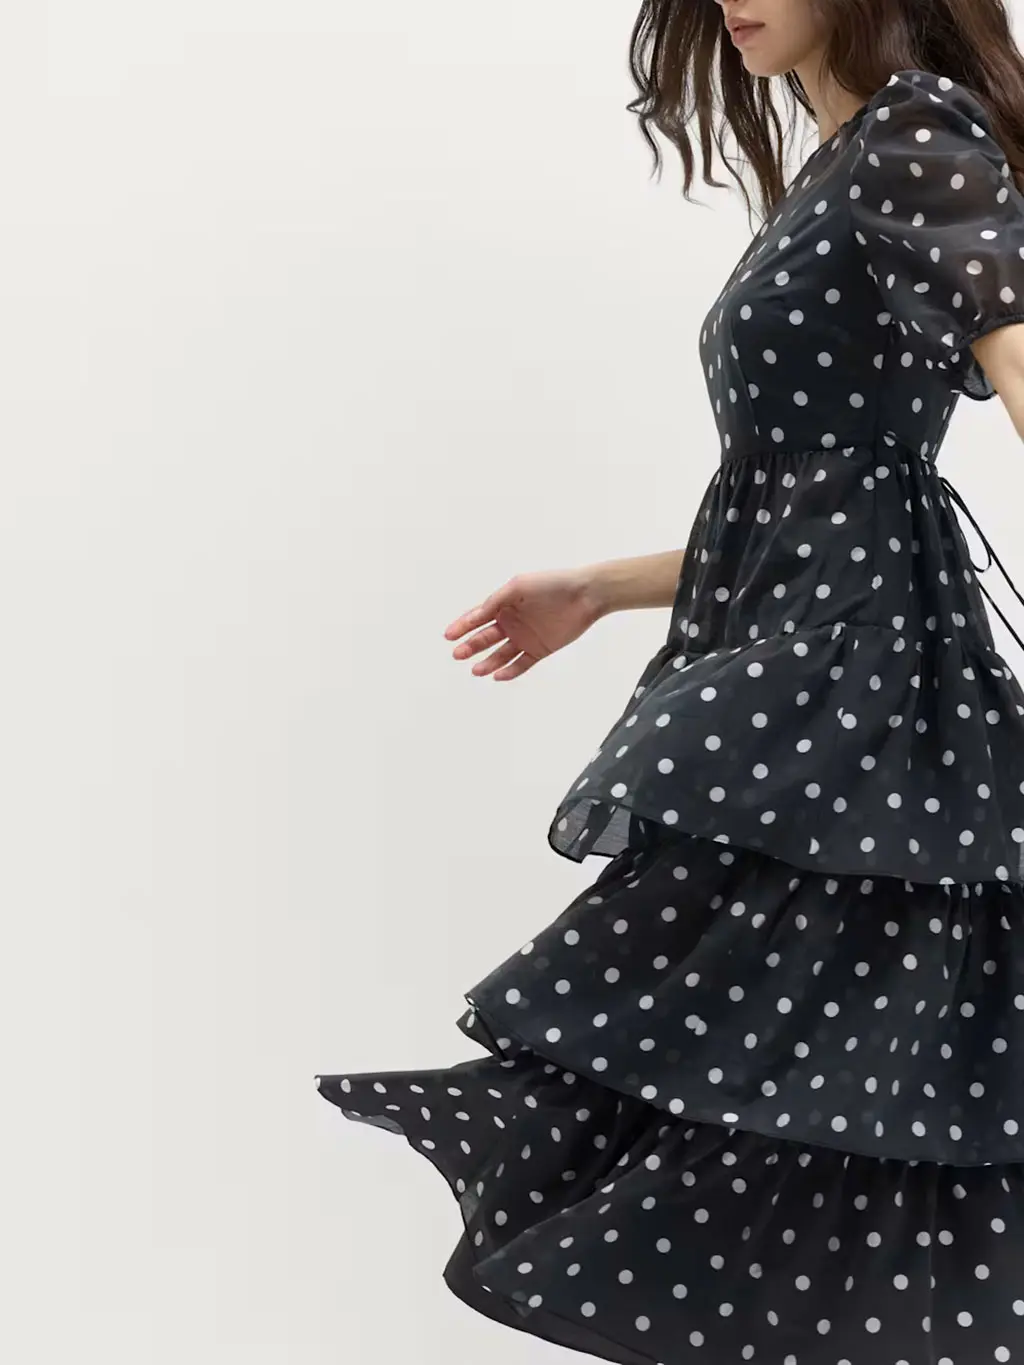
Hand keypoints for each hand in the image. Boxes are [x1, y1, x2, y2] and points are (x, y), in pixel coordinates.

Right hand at [443, 567, 604, 681]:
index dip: (462, 626)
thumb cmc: (552, 584)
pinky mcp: (540, 650)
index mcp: (504, 604)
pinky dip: (509, 671)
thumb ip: (495, 601)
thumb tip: (475, 614)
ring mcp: (525, 637)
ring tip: (476, 670)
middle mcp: (512, 622)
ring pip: (501, 654)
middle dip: (470, 646)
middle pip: (486, 638)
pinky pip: (521, 664)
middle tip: (458, 654)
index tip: (449, 636)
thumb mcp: (518, 587)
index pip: (478, 617)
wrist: (585, 595)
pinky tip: (497, 676)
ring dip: (487, 662)